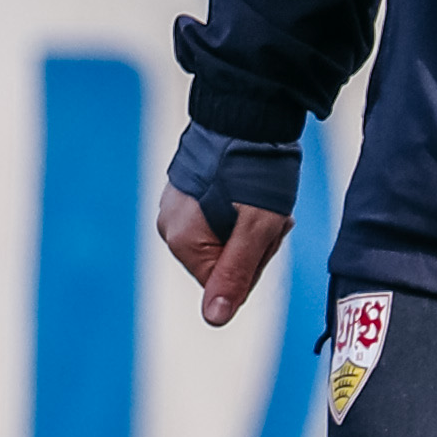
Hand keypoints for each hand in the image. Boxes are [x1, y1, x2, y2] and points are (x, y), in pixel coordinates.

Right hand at [157, 183, 291, 324]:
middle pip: (223, 262)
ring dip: (251, 227)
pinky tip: (248, 189)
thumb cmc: (256, 172)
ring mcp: (177, 210)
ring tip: (259, 199)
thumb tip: (214, 319)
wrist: (248, 117)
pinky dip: (240, 210)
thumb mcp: (256, 229)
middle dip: (253, 244)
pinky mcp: (187, 195)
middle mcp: (170, 228)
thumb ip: (234, 275)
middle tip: (266, 214)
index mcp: (183, 241)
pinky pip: (219, 219)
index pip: (225, 284)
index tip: (264, 233)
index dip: (255, 263)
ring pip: (225, 240)